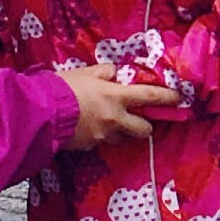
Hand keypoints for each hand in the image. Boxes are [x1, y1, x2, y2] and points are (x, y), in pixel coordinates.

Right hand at [56, 64, 186, 146]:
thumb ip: (105, 73)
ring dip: (118, 131)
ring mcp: (103, 136)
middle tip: (140, 120)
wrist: (40, 112)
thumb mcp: (85, 72)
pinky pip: (101, 142)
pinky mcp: (90, 147)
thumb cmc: (62, 88)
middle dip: (145, 126)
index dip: (168, 98)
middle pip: (144, 129)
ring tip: (103, 122)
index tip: (179, 98)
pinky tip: (85, 127)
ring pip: (121, 137)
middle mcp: (115, 119)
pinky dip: (98, 136)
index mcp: (116, 97)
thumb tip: (115, 74)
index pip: (151, 97)